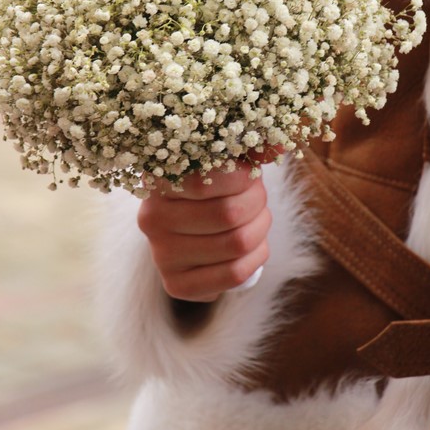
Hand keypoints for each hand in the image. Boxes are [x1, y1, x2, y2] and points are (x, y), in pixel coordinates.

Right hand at [137, 149, 280, 302]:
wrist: (188, 226)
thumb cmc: (211, 184)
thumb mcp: (221, 159)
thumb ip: (247, 148)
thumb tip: (278, 145)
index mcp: (158, 180)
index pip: (205, 179)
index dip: (242, 177)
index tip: (250, 173)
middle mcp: (152, 218)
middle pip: (229, 214)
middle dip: (258, 202)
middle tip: (259, 196)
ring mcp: (161, 254)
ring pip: (237, 243)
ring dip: (262, 228)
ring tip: (259, 218)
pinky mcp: (176, 284)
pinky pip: (234, 274)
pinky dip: (257, 258)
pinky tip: (255, 246)